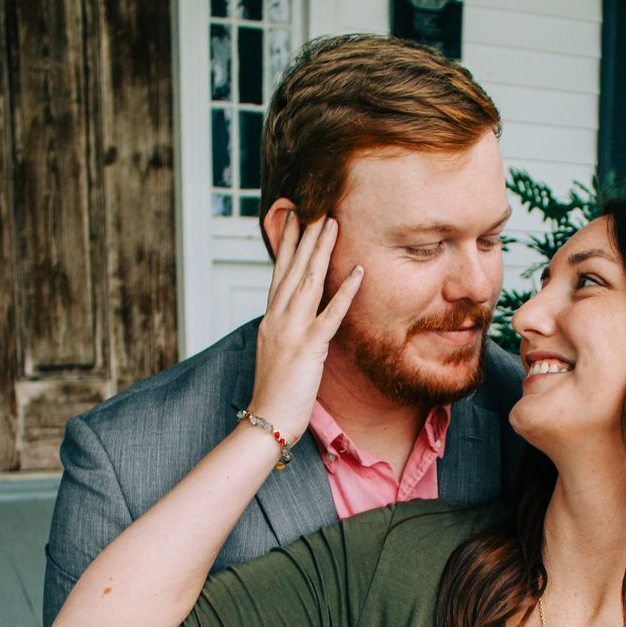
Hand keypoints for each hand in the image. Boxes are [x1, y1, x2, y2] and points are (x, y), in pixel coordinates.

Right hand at [249, 213, 362, 442]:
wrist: (266, 419)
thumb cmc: (274, 394)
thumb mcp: (277, 355)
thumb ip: (286, 333)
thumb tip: (297, 321)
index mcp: (270, 320)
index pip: (279, 274)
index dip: (287, 244)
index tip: (294, 218)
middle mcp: (277, 318)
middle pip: (292, 269)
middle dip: (304, 236)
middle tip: (315, 207)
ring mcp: (291, 331)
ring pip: (308, 282)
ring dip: (321, 251)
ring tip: (332, 224)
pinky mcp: (308, 348)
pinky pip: (330, 314)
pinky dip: (346, 292)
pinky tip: (359, 272)